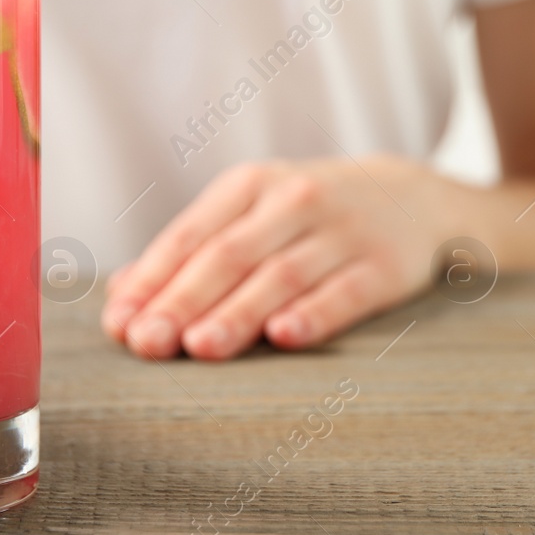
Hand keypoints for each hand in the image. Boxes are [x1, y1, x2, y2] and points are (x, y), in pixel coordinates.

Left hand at [100, 156, 443, 359]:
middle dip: (184, 300)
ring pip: (282, 274)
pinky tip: (285, 336)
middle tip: (148, 343)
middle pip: (229, 254)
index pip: (191, 235)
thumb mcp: (252, 213)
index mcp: (250, 187)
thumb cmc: (311, 217)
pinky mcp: (385, 265)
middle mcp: (293, 201)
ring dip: (239, 312)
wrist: (414, 197)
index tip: (119, 324)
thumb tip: (120, 298)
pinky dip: (315, 313)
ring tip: (201, 347)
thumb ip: (192, 253)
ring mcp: (341, 232)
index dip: (152, 280)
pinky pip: (346, 291)